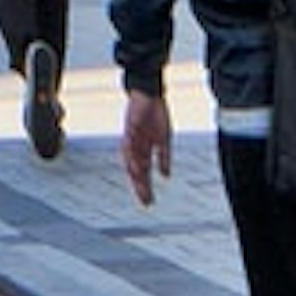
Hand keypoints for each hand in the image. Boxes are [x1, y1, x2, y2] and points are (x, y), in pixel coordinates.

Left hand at [119, 84, 171, 207]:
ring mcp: (131, 138)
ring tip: (142, 189)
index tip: (149, 201)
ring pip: (131, 162)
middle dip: (141, 187)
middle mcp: (135, 146)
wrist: (149, 93)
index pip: (143, 172)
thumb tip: (166, 175)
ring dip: (136, 176)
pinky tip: (137, 168)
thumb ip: (164, 157)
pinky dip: (133, 158)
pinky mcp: (129, 129)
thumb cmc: (155, 113)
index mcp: (143, 149)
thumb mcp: (164, 138)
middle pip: (136, 171)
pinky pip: (129, 146)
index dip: (145, 187)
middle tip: (146, 202)